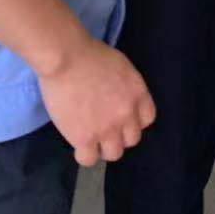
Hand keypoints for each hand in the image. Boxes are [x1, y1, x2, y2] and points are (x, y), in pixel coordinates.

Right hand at [39, 35, 155, 166]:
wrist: (67, 58)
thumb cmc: (89, 53)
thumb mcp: (120, 66)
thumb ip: (125, 86)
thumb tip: (119, 97)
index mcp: (138, 94)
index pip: (147, 119)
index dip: (133, 121)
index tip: (121, 118)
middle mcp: (127, 114)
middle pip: (132, 139)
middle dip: (119, 135)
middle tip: (103, 128)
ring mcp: (107, 129)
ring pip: (113, 154)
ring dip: (103, 147)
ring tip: (91, 139)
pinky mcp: (85, 138)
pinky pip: (88, 160)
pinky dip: (83, 155)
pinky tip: (77, 144)